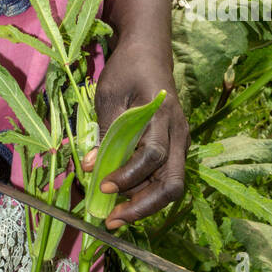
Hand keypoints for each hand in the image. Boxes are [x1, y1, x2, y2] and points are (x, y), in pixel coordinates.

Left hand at [82, 39, 189, 230]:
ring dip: (145, 205)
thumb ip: (105, 131)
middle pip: (172, 182)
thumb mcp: (109, 94)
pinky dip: (147, 193)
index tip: (103, 185)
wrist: (150, 51)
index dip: (129, 175)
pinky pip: (165, 177)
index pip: (153, 155)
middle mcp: (179, 133)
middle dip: (143, 206)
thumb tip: (92, 167)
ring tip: (115, 217)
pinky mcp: (175, 146)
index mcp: (162, 115)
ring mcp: (180, 141)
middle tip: (113, 220)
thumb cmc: (127, 69)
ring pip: (171, 185)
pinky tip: (124, 201)